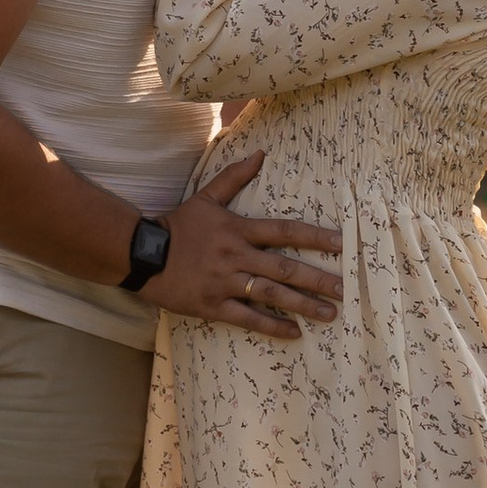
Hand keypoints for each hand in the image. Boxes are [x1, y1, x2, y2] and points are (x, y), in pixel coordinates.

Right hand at [146, 147, 342, 337]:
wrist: (141, 254)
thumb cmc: (178, 226)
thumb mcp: (205, 198)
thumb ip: (234, 177)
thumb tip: (259, 154)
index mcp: (238, 230)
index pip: (284, 231)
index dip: (314, 237)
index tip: (341, 244)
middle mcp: (236, 256)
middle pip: (284, 269)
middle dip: (317, 279)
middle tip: (344, 288)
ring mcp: (225, 283)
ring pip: (271, 296)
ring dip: (303, 305)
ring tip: (329, 314)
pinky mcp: (213, 305)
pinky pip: (247, 318)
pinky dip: (272, 326)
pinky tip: (294, 333)